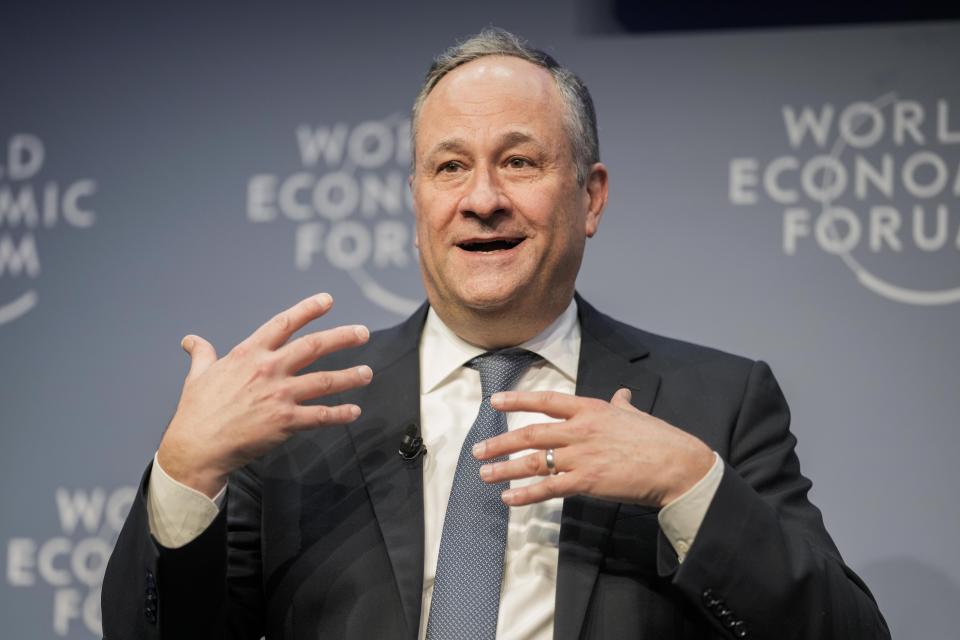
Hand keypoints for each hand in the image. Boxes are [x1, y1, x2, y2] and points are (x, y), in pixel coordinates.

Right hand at [157, 293, 372, 496]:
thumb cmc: (196, 411)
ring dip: (349, 376)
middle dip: (342, 338)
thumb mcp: (198, 375)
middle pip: (314, 346)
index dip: (308, 309)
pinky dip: (340, 414)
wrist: (197, 447)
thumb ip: (202, 355)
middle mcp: (269, 369)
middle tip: (363, 333)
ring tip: (367, 373)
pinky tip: (353, 411)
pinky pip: (320, 415)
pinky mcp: (286, 421)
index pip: (284, 324)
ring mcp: (279, 394)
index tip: (328, 300)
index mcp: (249, 354)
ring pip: (324, 380)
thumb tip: (191, 341)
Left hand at [472, 388, 713, 507]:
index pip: (546, 401)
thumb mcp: (635, 415)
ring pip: (534, 462)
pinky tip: (509, 498)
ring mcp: (581, 456)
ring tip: (484, 474)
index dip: (517, 400)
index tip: (495, 402)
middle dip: (500, 442)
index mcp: (590, 409)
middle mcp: (580, 430)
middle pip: (530, 434)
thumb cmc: (658, 439)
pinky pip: (548, 488)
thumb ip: (621, 405)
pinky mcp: (586, 482)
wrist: (676, 465)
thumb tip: (622, 395)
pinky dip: (526, 494)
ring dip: (505, 468)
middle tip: (478, 449)